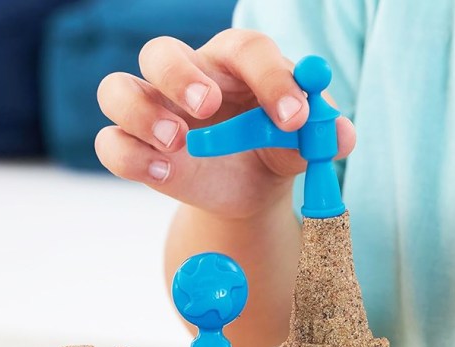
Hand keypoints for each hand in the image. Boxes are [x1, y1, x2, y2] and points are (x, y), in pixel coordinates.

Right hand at [95, 30, 355, 219]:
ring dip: (142, 112)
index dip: (270, 78)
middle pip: (161, 53)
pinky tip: (164, 174)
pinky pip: (111, 144)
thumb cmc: (278, 146)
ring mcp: (154, 110)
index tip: (294, 116)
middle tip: (208, 106)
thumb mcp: (307, 143)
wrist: (252, 187)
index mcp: (236, 62)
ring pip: (117, 89)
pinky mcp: (137, 148)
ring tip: (176, 140)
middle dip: (181, 76)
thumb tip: (343, 134)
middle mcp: (187, 76)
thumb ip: (326, 135)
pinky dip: (131, 157)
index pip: (246, 50)